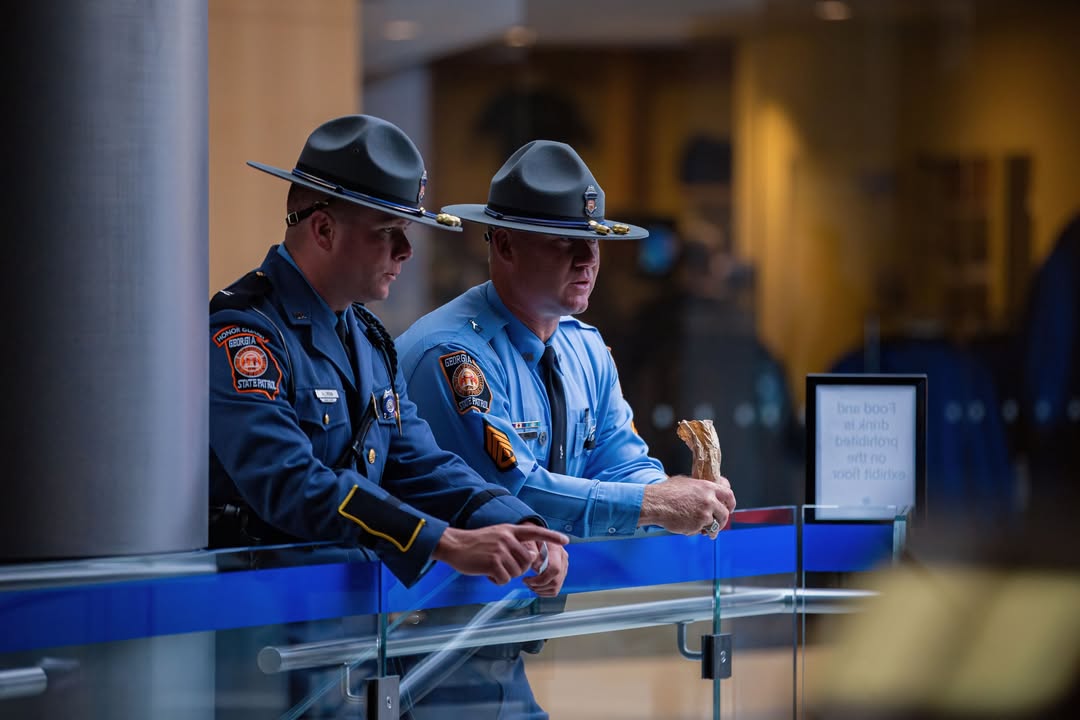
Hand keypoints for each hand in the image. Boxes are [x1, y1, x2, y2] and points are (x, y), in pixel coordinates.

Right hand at [432, 523, 569, 584]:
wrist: (454, 545)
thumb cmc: (476, 543)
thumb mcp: (497, 535)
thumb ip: (513, 542)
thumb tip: (529, 557)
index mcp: (510, 530)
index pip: (535, 532)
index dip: (551, 537)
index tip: (565, 541)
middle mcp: (507, 538)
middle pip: (527, 561)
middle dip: (518, 569)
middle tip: (503, 566)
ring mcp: (500, 550)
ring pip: (517, 572)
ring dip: (506, 575)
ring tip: (492, 568)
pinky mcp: (493, 563)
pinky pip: (505, 579)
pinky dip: (497, 581)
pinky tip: (487, 573)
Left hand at [523, 540, 568, 596]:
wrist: (536, 534)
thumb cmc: (530, 537)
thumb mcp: (528, 540)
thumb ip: (532, 552)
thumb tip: (538, 569)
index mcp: (556, 549)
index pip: (554, 569)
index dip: (540, 579)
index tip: (526, 579)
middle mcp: (563, 558)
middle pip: (555, 581)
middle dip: (538, 586)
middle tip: (526, 582)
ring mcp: (563, 566)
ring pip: (556, 587)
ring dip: (540, 590)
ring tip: (529, 584)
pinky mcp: (561, 573)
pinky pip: (555, 589)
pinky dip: (544, 591)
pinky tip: (535, 586)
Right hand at [638, 474, 736, 537]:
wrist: (656, 503)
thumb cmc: (666, 492)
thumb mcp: (686, 482)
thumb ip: (699, 488)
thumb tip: (705, 492)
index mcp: (707, 487)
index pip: (728, 495)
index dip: (731, 503)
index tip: (730, 508)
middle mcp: (709, 501)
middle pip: (724, 514)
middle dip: (722, 521)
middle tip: (718, 524)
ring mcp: (704, 514)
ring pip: (714, 525)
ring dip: (710, 530)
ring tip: (705, 532)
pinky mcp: (697, 526)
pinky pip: (701, 531)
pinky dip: (696, 531)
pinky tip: (687, 527)